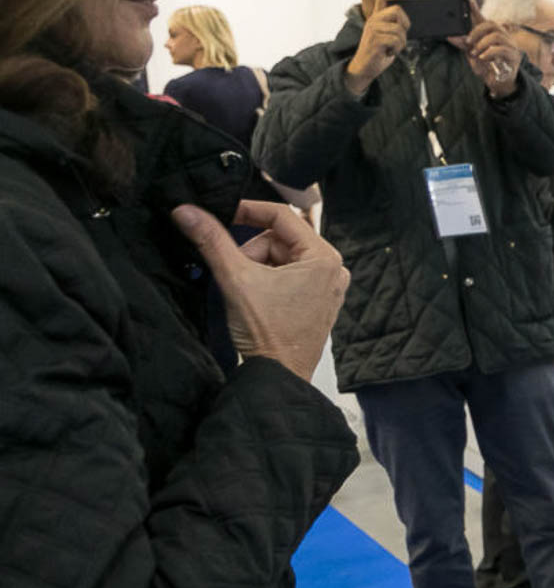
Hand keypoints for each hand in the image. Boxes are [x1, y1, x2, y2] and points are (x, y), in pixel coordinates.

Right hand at [171, 200, 349, 381]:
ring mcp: (327, 286)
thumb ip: (211, 241)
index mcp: (324, 258)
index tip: (220, 212)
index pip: (282, 216)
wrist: (277, 376)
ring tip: (248, 294)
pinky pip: (287, 276)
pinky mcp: (317, 300)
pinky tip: (259, 301)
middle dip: (250, 252)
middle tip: (237, 276)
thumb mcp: (235, 279)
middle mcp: (333, 269)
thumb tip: (187, 211)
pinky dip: (266, 280)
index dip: (247, 210)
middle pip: (279, 239)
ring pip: (280, 257)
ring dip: (256, 268)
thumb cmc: (267, 333)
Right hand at [345, 0, 413, 95]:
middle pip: (397, 10)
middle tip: (401, 37)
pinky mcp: (375, 40)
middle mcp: (373, 20)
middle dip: (405, 25)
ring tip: (393, 48)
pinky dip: (397, 49)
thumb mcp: (386, 35)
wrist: (364, 68)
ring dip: (402, 42)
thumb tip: (411, 21)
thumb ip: (394, 25)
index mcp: (376, 16)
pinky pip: (397, 40)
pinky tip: (389, 53)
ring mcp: (373, 29)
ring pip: (399, 29)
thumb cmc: (379, 52)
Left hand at [454, 17, 522, 97]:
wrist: (498, 83)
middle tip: (468, 41)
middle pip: (491, 24)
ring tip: (476, 53)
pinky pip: (501, 49)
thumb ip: (463, 45)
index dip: (476, 10)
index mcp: (491, 35)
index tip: (469, 1)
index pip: (483, 19)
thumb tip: (451, 36)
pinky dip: (489, 53)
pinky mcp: (513, 56)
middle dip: (477, 31)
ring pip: (497, 36)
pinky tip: (483, 58)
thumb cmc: (486, 67)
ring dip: (482, 44)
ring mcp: (510, 45)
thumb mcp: (472, 55)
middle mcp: (502, 37)